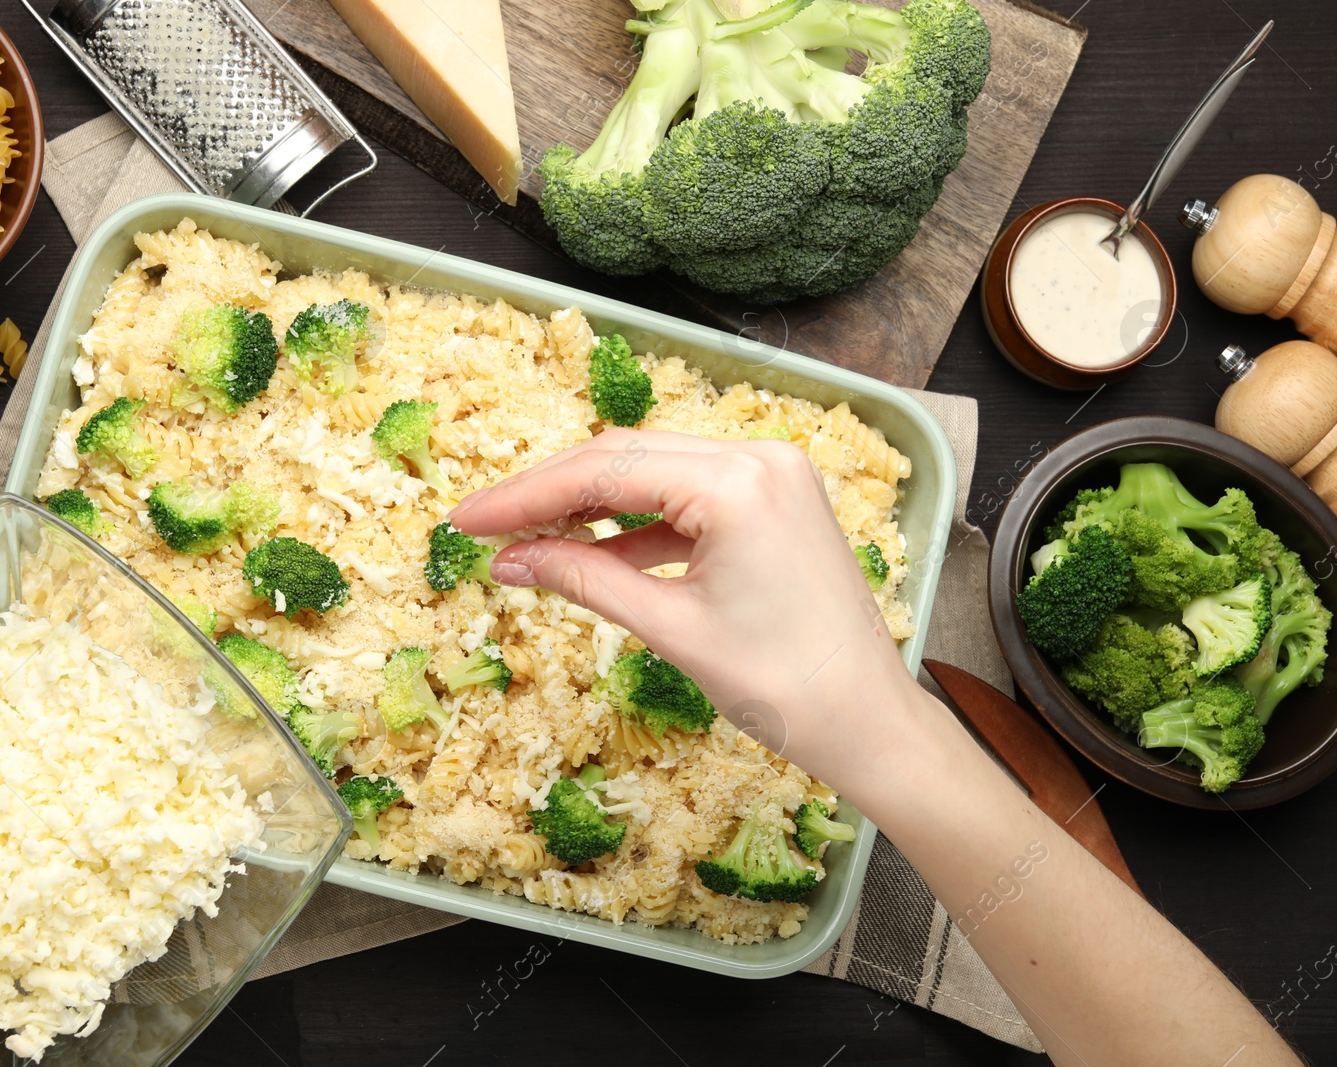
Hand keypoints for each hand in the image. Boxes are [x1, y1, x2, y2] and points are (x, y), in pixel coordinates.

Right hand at [448, 429, 921, 783]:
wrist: (870, 724)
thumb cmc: (783, 686)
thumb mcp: (670, 629)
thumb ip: (584, 579)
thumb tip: (508, 559)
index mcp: (737, 481)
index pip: (604, 471)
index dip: (525, 496)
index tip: (467, 519)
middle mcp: (758, 457)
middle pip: (624, 457)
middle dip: (550, 493)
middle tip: (484, 528)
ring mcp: (771, 475)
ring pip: (652, 472)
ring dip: (589, 505)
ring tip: (527, 542)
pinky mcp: (774, 501)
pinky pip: (686, 497)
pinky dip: (635, 525)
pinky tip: (588, 552)